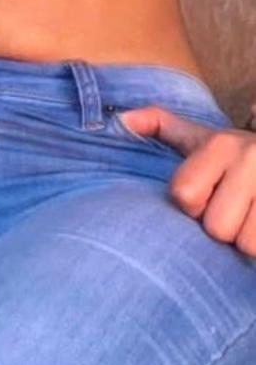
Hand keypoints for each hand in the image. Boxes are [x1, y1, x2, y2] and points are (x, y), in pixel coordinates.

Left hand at [120, 105, 255, 255]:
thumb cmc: (236, 156)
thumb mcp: (201, 136)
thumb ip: (161, 124)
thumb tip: (121, 120)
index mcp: (221, 145)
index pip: (185, 194)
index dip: (192, 205)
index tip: (206, 196)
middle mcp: (251, 160)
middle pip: (216, 227)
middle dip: (222, 227)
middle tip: (232, 210)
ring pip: (246, 244)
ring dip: (246, 241)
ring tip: (250, 219)